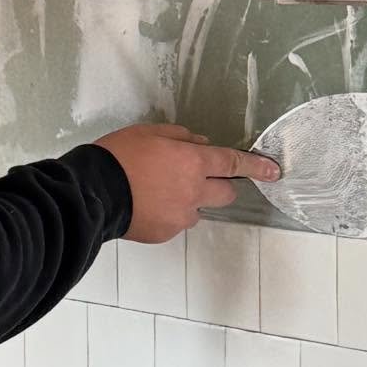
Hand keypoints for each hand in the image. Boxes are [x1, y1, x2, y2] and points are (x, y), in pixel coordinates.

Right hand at [94, 124, 280, 243]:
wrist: (92, 192)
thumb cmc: (119, 156)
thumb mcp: (149, 133)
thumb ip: (181, 137)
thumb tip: (201, 145)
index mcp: (192, 162)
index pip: (233, 163)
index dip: (256, 166)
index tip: (274, 170)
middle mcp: (193, 192)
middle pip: (225, 193)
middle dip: (220, 184)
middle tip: (197, 177)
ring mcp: (181, 216)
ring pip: (199, 209)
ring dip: (190, 200)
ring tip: (158, 191)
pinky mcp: (166, 233)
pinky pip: (177, 222)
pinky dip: (169, 214)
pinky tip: (146, 205)